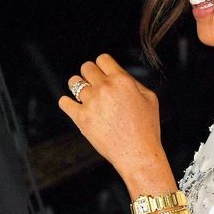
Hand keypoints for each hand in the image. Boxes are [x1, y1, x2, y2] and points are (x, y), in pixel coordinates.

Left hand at [58, 54, 170, 188]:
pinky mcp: (81, 118)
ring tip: (84, 96)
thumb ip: (132, 82)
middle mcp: (105, 88)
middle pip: (86, 67)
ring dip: (77, 87)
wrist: (138, 154)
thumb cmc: (146, 128)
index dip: (102, 66)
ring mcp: (91, 102)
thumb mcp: (149, 98)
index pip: (102, 59)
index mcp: (122, 80)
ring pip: (73, 82)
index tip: (103, 74)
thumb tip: (118, 74)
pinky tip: (73, 106)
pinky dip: (67, 103)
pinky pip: (64, 102)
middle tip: (93, 85)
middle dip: (89, 74)